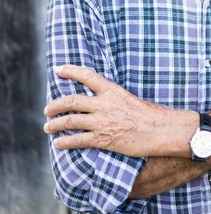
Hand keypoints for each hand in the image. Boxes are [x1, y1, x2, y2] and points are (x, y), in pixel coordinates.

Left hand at [44, 65, 196, 156]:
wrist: (160, 130)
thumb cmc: (150, 115)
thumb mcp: (131, 99)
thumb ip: (114, 98)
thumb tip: (102, 101)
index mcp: (112, 91)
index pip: (87, 76)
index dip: (71, 71)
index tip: (59, 70)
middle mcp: (104, 104)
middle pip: (72, 101)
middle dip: (55, 105)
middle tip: (48, 109)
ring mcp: (103, 122)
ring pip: (71, 121)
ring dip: (55, 124)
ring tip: (48, 127)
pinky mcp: (104, 139)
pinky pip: (78, 140)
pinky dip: (65, 142)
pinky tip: (58, 144)